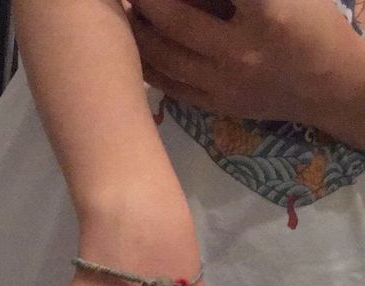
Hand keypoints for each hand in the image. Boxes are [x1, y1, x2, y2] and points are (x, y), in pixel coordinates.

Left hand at [131, 0, 363, 129]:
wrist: (328, 86)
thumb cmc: (310, 25)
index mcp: (267, 16)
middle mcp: (242, 53)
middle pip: (176, 22)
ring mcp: (226, 85)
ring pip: (166, 58)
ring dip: (138, 31)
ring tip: (125, 11)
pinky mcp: (217, 106)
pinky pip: (171, 87)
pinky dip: (147, 64)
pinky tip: (135, 46)